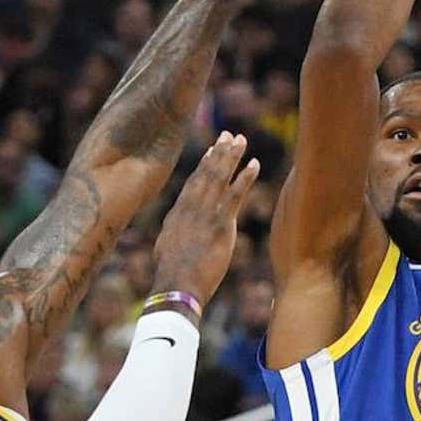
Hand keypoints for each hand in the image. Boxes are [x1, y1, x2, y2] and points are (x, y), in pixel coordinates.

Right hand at [151, 131, 259, 307]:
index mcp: (178, 213)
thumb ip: (173, 234)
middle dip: (219, 152)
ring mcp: (205, 214)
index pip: (193, 183)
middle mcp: (190, 208)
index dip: (204, 165)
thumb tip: (174, 232)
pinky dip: (245, 177)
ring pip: (219, 178)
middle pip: (206, 174)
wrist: (176, 286)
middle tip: (229, 135)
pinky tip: (254, 163)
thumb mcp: (166, 249)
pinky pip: (235, 195)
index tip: (213, 150)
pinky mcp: (220, 224)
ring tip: (241, 140)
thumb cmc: (171, 275)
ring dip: (231, 157)